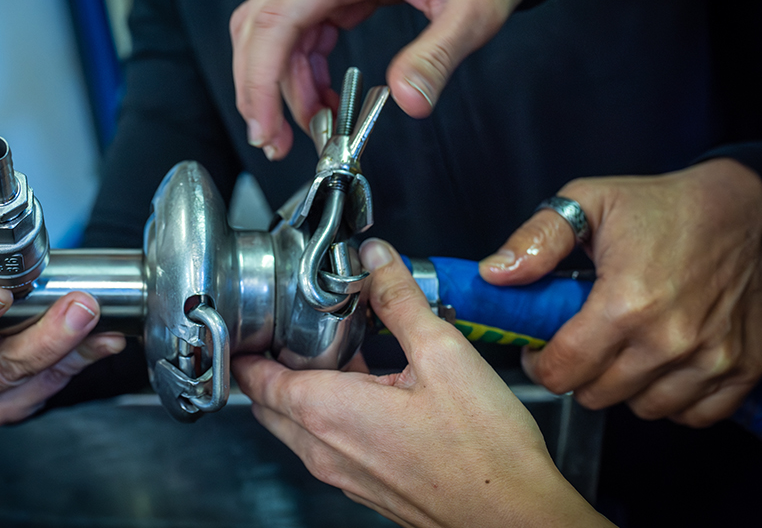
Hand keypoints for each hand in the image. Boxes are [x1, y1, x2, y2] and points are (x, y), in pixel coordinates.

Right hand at [230, 0, 547, 159]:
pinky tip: (323, 101)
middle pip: (261, 25)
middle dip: (258, 88)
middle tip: (273, 140)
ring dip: (281, 85)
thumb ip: (435, 58)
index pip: (279, 18)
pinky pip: (301, 30)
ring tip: (311, 129)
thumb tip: (407, 103)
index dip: (260, 78)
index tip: (264, 124)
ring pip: (275, 31)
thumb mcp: (476, 10)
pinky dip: (303, 71)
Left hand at [234, 239, 608, 527]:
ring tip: (333, 348)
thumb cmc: (485, 454)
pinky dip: (328, 412)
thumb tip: (375, 259)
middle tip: (288, 325)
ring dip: (301, 387)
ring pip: (297, 424)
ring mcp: (344, 474)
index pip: (255, 378)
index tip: (248, 320)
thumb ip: (400, 301)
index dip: (244, 345)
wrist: (517, 519)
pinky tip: (369, 386)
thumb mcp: (443, 355)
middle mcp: (324, 450)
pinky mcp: (366, 486)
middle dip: (268, 362)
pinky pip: (327, 443)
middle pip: (268, 402)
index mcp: (328, 413)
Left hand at [479, 159, 761, 426]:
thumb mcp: (587, 202)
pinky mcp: (743, 369)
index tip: (540, 349)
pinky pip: (693, 415)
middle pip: (597, 396)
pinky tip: (662, 364)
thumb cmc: (662, 206)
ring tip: (623, 347)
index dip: (540, 364)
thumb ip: (536, 240)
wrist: (741, 209)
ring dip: (625, 387)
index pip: (562, 372)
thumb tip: (495, 273)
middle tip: (582, 343)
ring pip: (642, 409)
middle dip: (578, 373)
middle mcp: (670, 339)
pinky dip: (673, 399)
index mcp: (625, 303)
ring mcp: (711, 359)